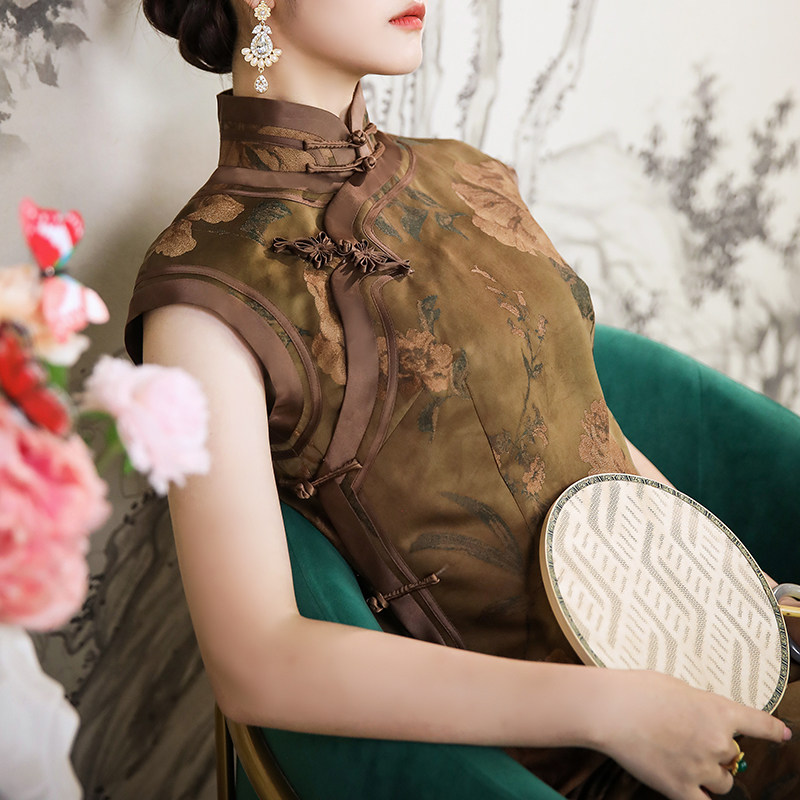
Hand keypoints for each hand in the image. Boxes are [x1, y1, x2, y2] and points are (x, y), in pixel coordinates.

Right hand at [590, 670, 789, 799]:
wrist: (611, 709)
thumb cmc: (638, 691)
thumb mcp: (678, 688)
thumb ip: (699, 706)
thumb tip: (702, 718)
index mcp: (718, 711)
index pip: (759, 724)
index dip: (772, 731)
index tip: (783, 735)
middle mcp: (717, 741)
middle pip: (732, 757)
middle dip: (717, 753)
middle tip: (691, 741)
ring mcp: (700, 768)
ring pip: (722, 782)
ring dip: (709, 775)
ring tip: (683, 761)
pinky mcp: (680, 788)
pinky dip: (698, 796)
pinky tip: (692, 791)